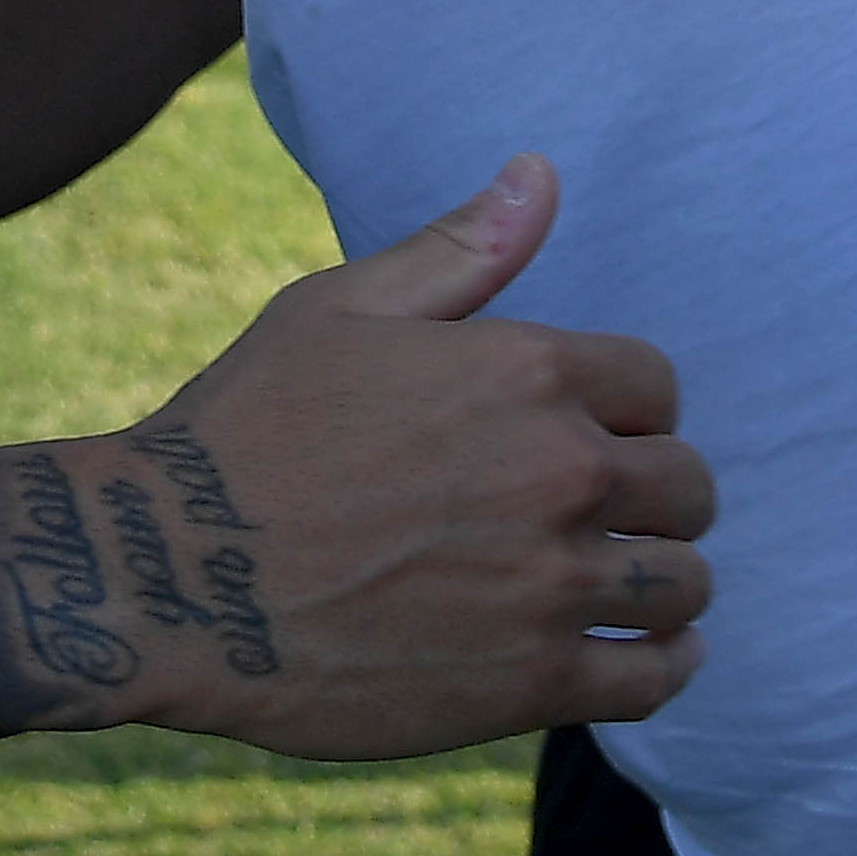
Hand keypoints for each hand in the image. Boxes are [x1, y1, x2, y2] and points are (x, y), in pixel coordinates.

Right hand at [69, 157, 709, 760]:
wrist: (169, 575)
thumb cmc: (248, 428)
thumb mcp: (341, 307)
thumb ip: (460, 248)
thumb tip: (541, 171)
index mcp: (528, 371)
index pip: (658, 386)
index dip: (625, 409)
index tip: (585, 436)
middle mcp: (560, 474)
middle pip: (687, 486)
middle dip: (653, 495)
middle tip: (599, 516)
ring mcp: (551, 586)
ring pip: (684, 585)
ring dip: (660, 582)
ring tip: (619, 586)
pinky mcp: (531, 683)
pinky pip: (655, 680)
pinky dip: (662, 667)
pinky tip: (637, 655)